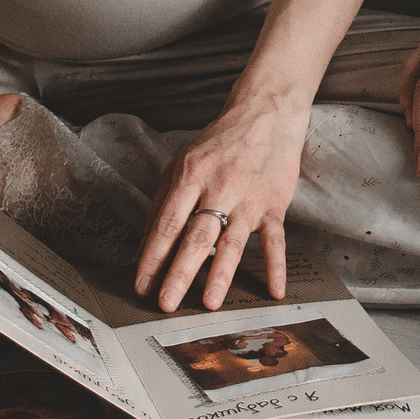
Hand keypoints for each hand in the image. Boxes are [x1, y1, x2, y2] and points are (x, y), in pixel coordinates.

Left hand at [132, 99, 308, 311]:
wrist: (266, 115)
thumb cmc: (219, 142)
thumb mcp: (182, 162)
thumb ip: (163, 200)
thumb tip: (147, 241)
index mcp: (191, 176)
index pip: (167, 223)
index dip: (153, 256)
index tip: (142, 285)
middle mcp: (219, 187)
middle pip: (196, 237)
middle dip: (180, 273)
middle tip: (167, 303)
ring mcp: (248, 198)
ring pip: (232, 242)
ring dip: (220, 274)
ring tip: (210, 303)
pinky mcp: (274, 204)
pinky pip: (275, 240)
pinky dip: (276, 266)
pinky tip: (274, 290)